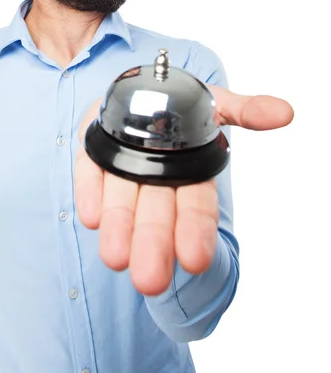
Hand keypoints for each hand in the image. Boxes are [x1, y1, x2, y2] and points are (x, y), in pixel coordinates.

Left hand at [74, 86, 293, 295]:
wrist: (138, 93)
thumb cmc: (181, 105)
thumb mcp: (216, 103)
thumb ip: (246, 110)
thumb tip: (284, 113)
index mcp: (189, 170)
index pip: (196, 205)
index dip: (196, 229)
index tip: (195, 259)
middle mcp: (155, 175)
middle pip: (157, 213)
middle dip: (154, 243)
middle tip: (149, 280)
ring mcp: (121, 166)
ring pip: (122, 202)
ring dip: (120, 227)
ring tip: (115, 258)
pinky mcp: (92, 154)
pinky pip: (88, 173)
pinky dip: (90, 193)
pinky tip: (90, 217)